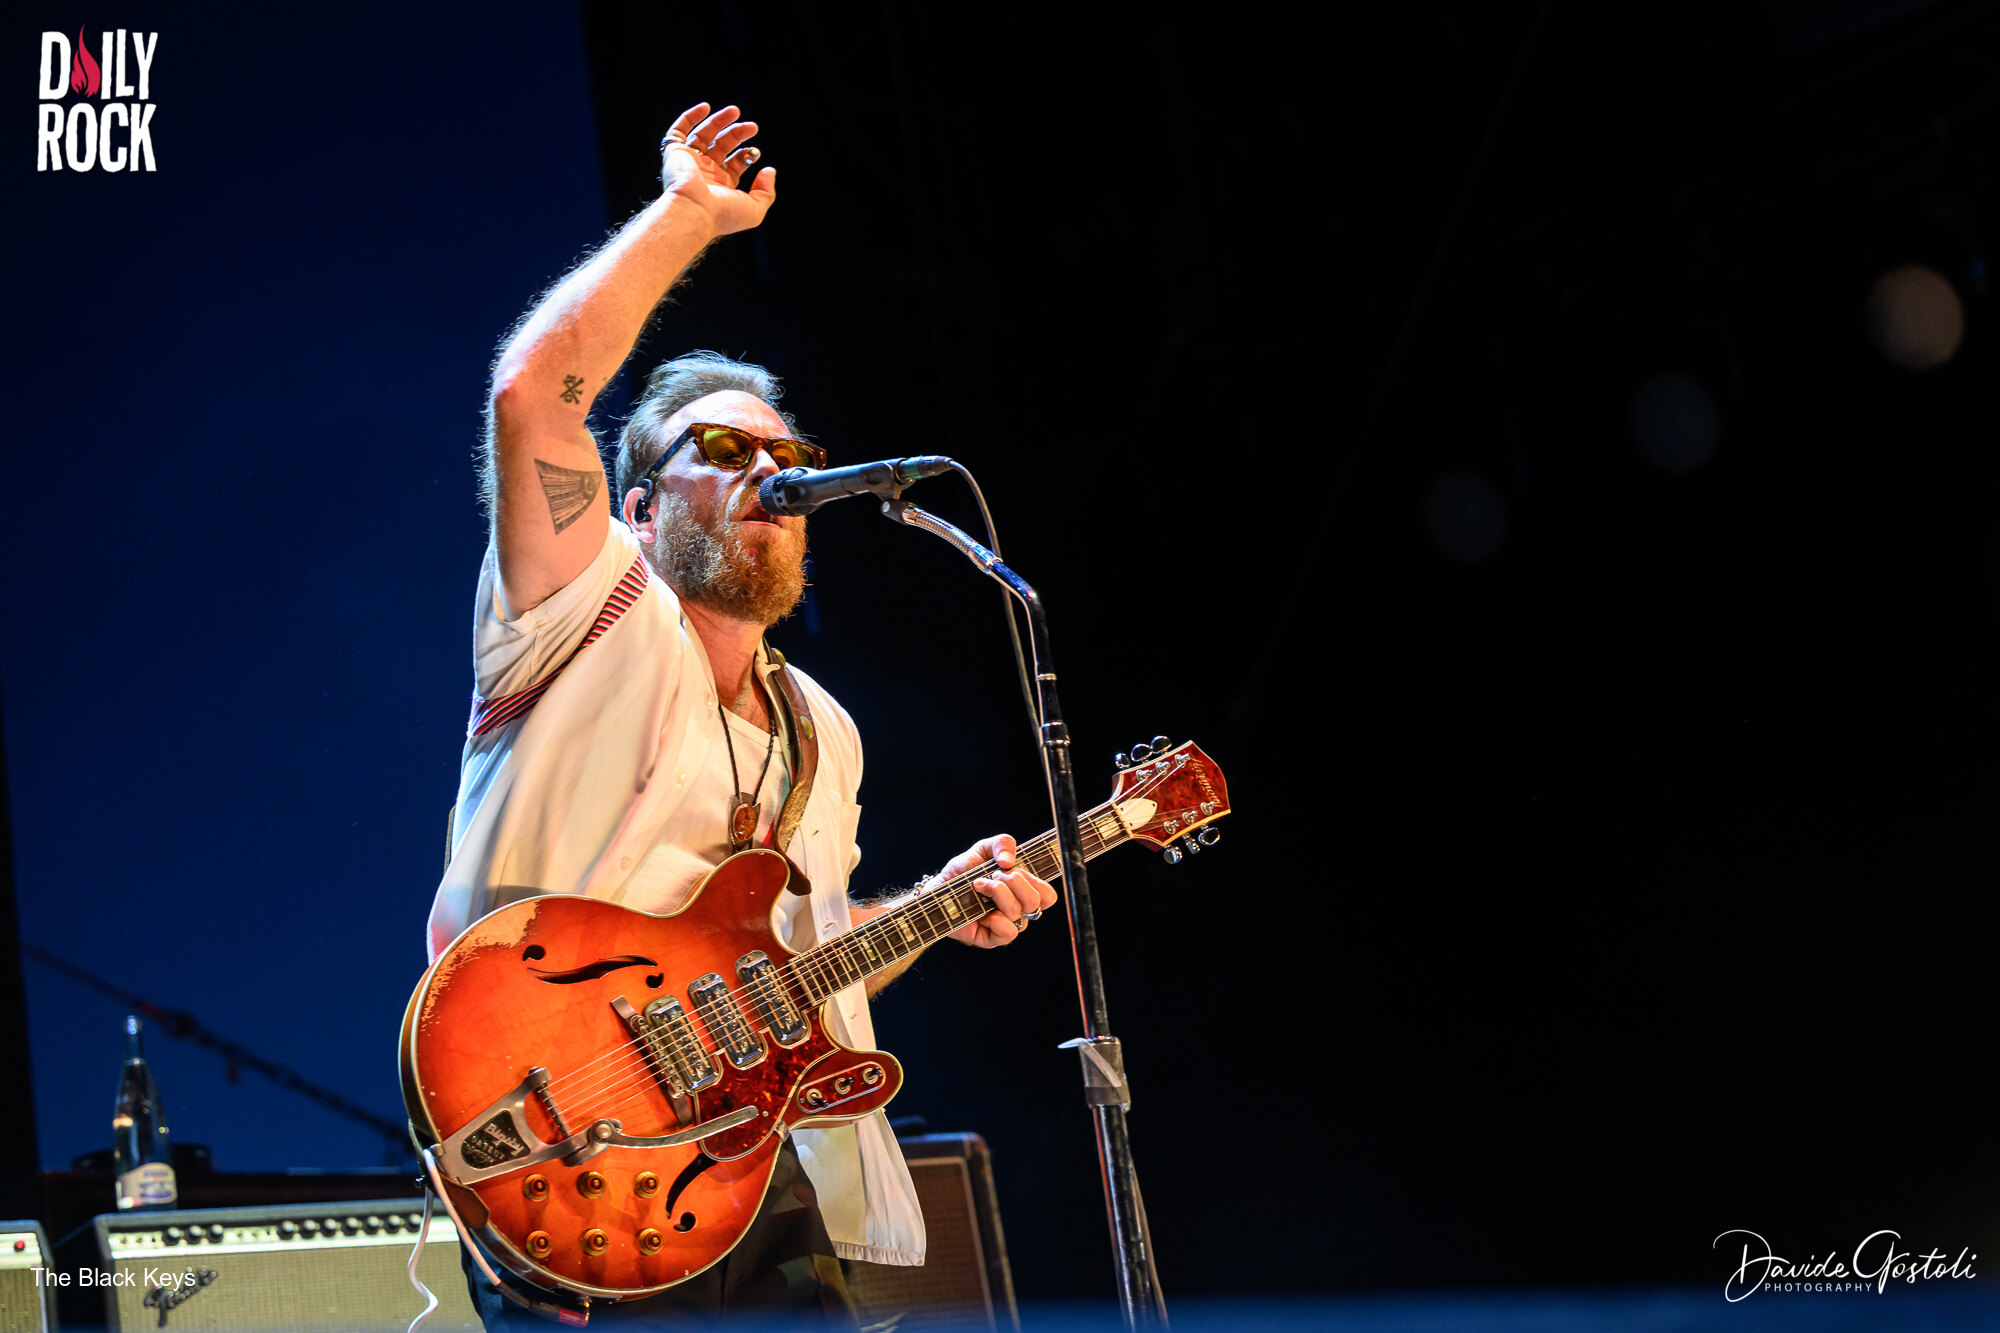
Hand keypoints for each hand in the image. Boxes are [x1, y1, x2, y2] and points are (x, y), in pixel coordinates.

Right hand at [660, 102, 775, 235]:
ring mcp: (689, 162)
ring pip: (704, 134)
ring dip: (719, 121)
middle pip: (722, 145)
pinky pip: (678, 131)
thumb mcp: (755, 209)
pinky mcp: (674, 153)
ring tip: (735, 111)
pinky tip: (706, 107)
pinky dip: (690, 117)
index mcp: (720, 186)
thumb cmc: (722, 214)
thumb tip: (769, 170)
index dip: (747, 154)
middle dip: (737, 134)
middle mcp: (704, 173)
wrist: (693, 211)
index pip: (735, 163)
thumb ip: (766, 192)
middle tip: (752, 126)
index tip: (755, 152)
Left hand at [933, 835, 1058, 948]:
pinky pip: (1009, 933)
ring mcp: (1006, 924)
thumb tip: (1010, 860)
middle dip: (1014, 882)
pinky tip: (982, 913)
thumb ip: (1002, 843)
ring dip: (997, 894)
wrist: (938, 889)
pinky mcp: (992, 938)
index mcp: (1022, 890)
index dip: (1037, 882)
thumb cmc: (962, 872)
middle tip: (993, 876)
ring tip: (978, 886)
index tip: (1014, 870)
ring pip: (1019, 912)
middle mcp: (1018, 908)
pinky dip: (996, 919)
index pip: (1047, 894)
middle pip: (1036, 900)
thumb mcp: (982, 850)